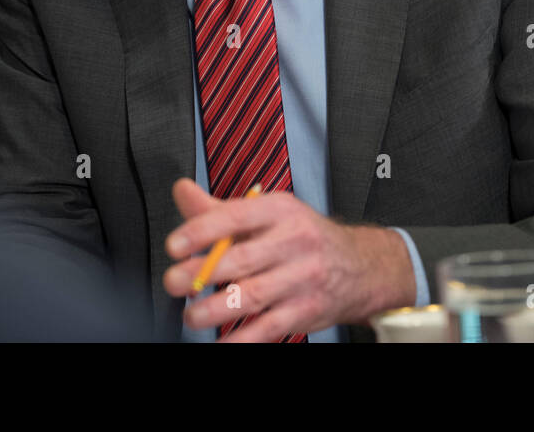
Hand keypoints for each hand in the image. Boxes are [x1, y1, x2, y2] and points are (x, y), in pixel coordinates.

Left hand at [163, 178, 415, 341]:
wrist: (360, 266)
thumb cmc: (303, 237)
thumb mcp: (269, 214)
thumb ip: (220, 209)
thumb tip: (181, 191)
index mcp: (280, 211)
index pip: (237, 217)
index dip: (202, 230)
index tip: (174, 245)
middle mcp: (294, 241)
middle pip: (243, 259)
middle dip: (202, 273)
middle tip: (173, 282)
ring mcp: (302, 278)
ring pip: (253, 296)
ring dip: (216, 309)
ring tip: (191, 315)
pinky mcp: (306, 310)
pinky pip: (269, 328)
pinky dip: (242, 339)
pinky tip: (220, 342)